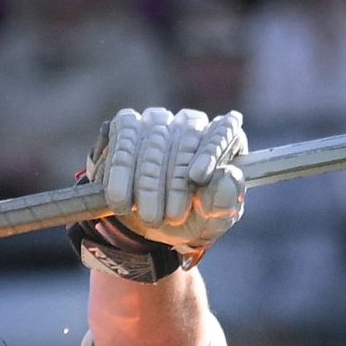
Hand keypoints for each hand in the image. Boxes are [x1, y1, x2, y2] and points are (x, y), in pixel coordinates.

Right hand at [77, 107, 245, 277]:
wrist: (149, 223)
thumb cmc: (190, 218)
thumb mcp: (211, 222)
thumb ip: (224, 204)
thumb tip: (226, 177)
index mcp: (222, 140)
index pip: (224, 130)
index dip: (211, 151)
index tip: (198, 177)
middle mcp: (191, 123)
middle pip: (186, 138)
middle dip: (174, 183)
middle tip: (169, 218)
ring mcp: (159, 122)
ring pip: (153, 140)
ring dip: (147, 184)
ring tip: (147, 217)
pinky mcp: (128, 126)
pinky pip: (123, 139)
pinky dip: (119, 171)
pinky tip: (119, 199)